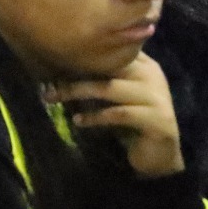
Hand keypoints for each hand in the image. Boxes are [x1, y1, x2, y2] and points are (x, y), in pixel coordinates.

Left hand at [44, 53, 183, 178]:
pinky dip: (95, 117)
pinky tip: (79, 121)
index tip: (55, 60)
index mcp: (144, 65)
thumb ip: (100, 79)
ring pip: (109, 88)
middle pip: (108, 66)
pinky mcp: (158, 120)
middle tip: (48, 81)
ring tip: (54, 97)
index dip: (83, 55)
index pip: (112, 52)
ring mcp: (157, 98)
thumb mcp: (114, 97)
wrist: (159, 156)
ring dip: (78, 92)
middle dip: (74, 73)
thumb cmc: (131, 123)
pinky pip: (119, 114)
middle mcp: (152, 77)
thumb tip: (59, 66)